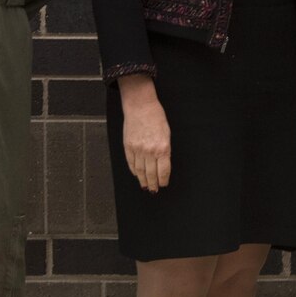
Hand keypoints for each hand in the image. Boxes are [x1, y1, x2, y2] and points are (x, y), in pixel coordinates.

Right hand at [118, 75, 170, 192]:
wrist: (140, 106)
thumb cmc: (156, 117)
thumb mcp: (167, 134)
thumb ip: (165, 150)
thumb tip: (163, 164)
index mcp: (163, 148)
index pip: (164, 171)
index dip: (163, 180)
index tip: (164, 184)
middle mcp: (150, 151)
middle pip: (151, 173)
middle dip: (153, 184)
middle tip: (153, 190)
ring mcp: (137, 149)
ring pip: (140, 171)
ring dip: (143, 180)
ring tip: (145, 186)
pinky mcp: (128, 146)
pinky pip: (131, 163)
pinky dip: (134, 171)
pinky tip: (137, 175)